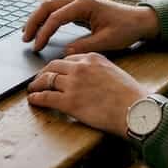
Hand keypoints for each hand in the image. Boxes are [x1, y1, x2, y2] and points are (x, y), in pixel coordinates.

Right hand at [22, 0, 158, 54]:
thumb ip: (85, 47)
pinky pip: (57, 9)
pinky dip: (46, 18)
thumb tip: (65, 53)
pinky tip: (41, 29)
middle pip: (47, 6)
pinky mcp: (79, 6)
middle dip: (34, 22)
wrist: (139, 20)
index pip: (56, 17)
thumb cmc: (126, 29)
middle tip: (25, 39)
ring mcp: (78, 0)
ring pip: (50, 5)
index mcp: (84, 4)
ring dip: (37, 19)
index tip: (37, 47)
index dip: (44, 33)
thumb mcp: (107, 41)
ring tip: (27, 35)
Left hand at [27, 53, 145, 135]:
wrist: (135, 110)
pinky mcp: (69, 102)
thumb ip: (98, 70)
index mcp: (92, 58)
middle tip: (39, 79)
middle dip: (43, 73)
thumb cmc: (130, 95)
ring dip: (36, 85)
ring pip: (46, 80)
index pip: (67, 59)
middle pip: (53, 66)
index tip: (53, 71)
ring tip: (32, 89)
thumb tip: (89, 78)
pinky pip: (46, 97)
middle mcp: (80, 68)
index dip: (57, 66)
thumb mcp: (113, 72)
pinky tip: (33, 100)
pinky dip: (36, 98)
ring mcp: (73, 84)